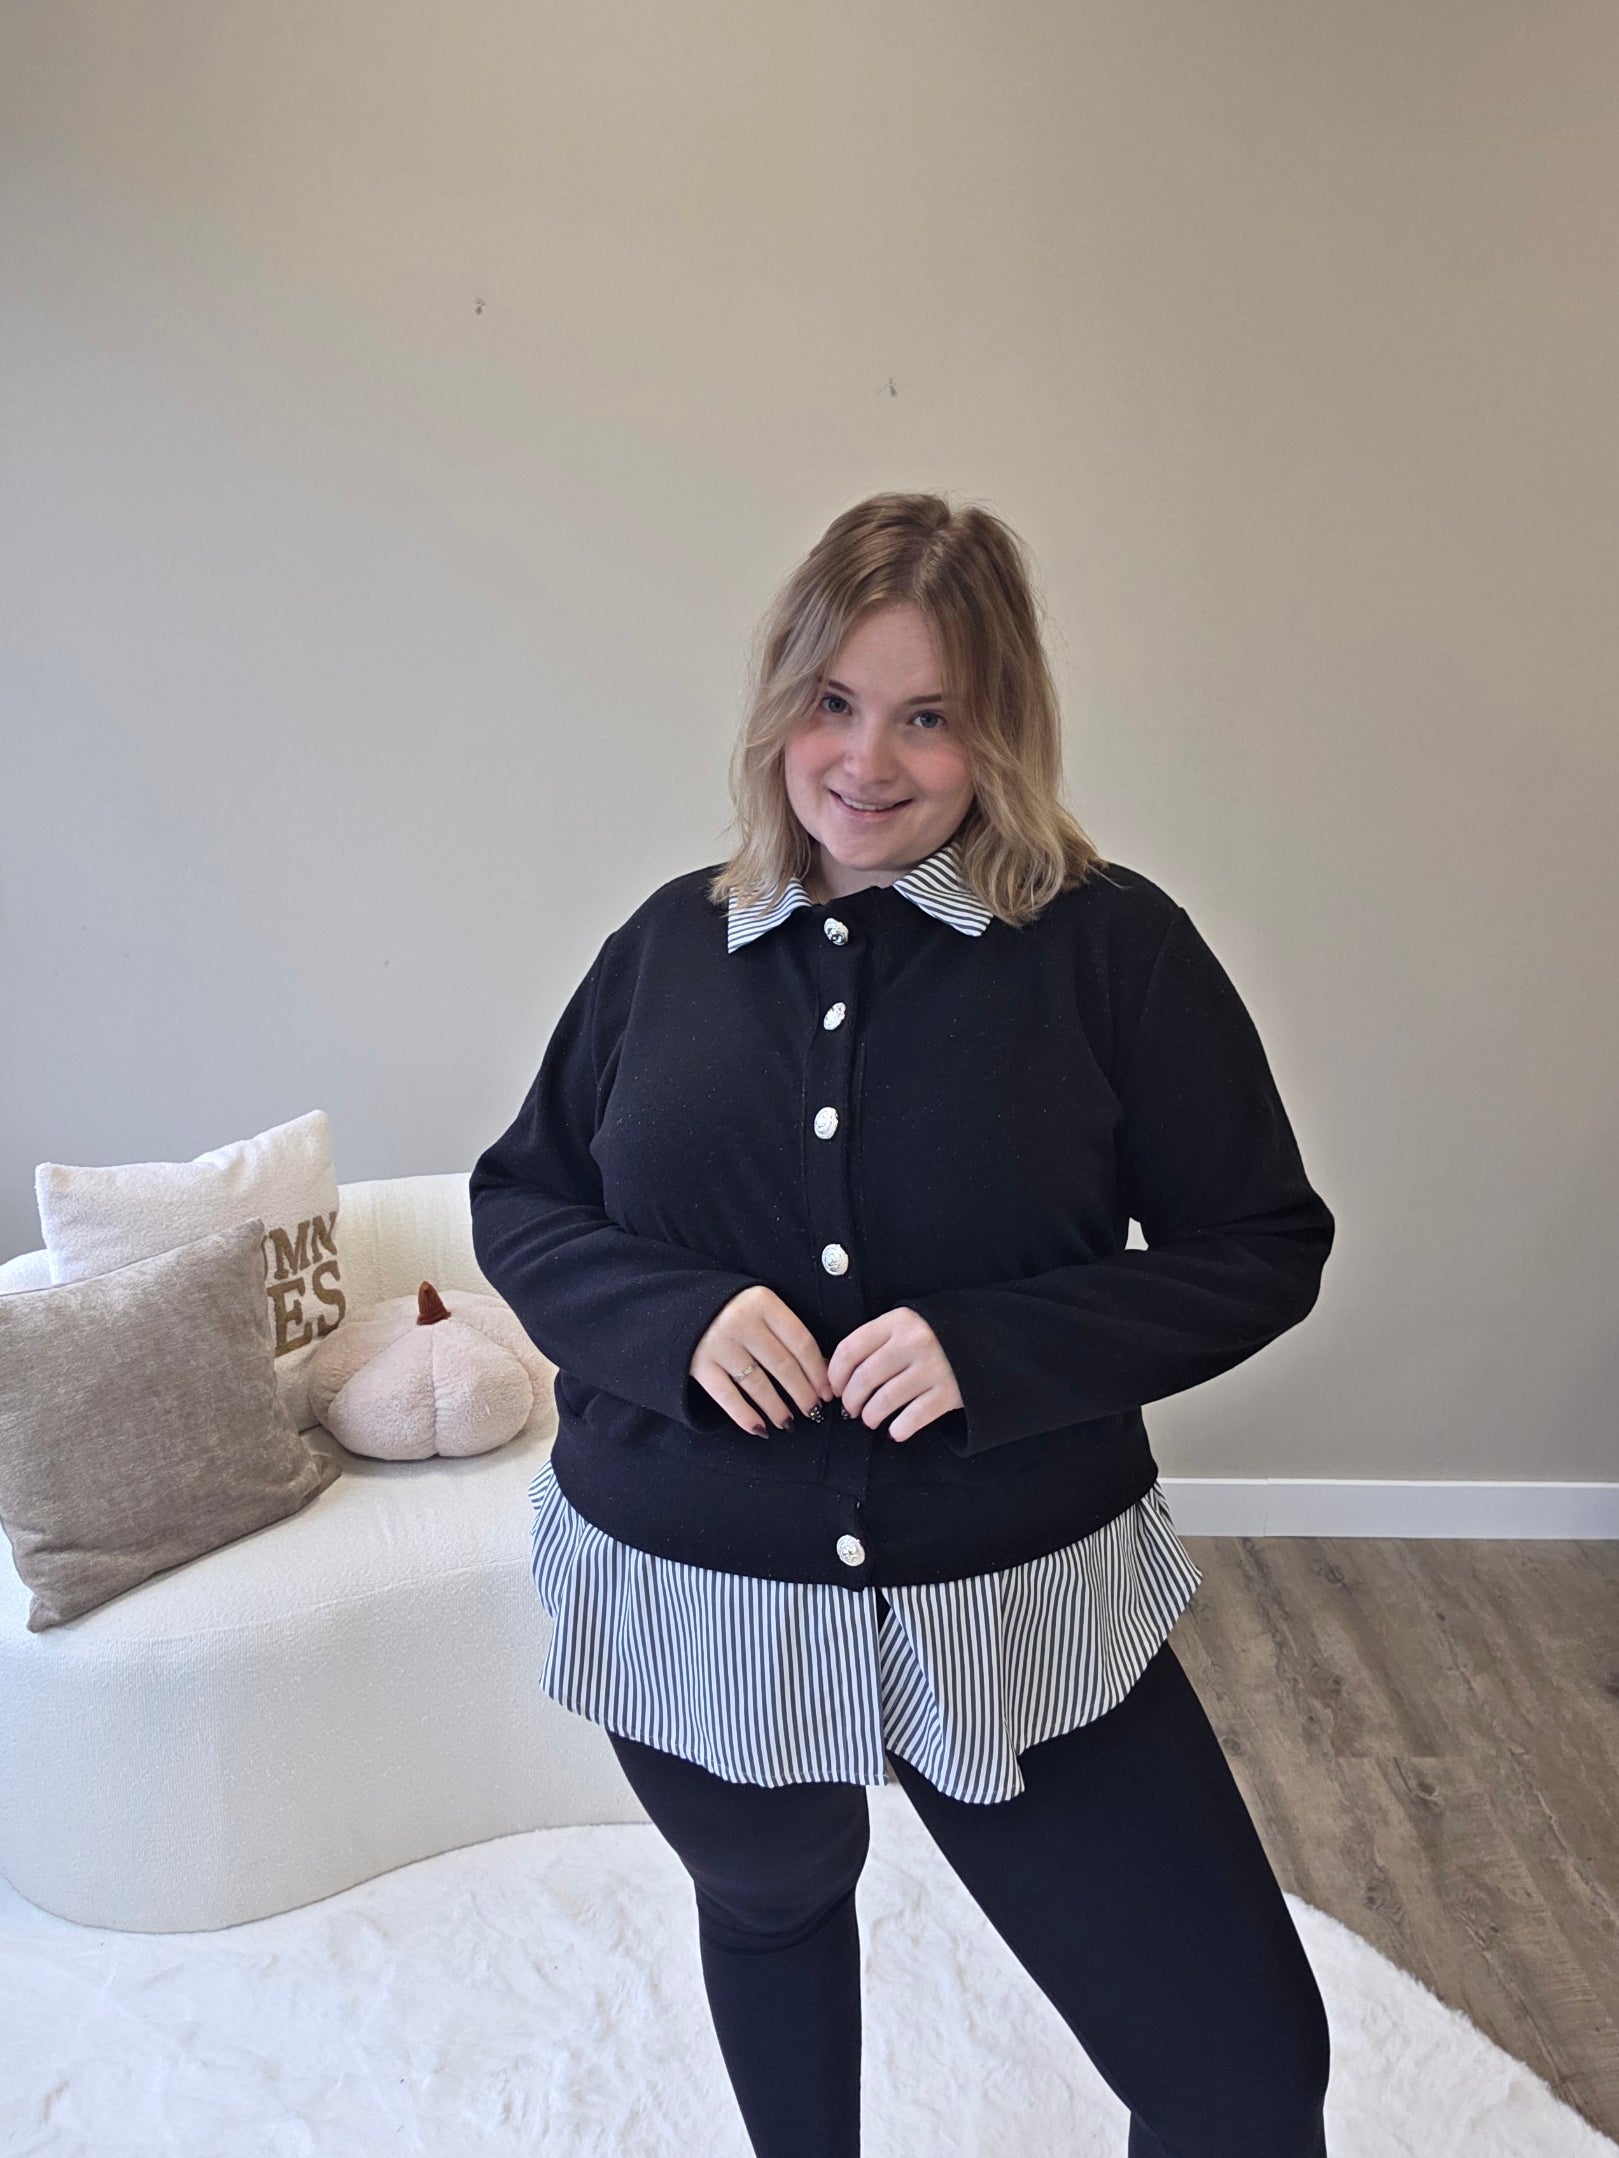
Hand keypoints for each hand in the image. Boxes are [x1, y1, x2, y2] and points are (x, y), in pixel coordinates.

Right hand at [691, 1285, 834, 1434]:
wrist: (682, 1306)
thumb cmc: (733, 1310)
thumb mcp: (761, 1308)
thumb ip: (785, 1331)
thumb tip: (821, 1370)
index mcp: (764, 1303)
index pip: (801, 1342)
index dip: (818, 1371)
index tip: (827, 1392)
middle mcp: (742, 1321)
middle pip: (783, 1365)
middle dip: (803, 1393)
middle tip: (813, 1411)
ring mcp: (719, 1344)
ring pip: (758, 1384)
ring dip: (777, 1408)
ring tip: (789, 1422)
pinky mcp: (700, 1364)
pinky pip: (727, 1396)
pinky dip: (745, 1415)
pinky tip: (760, 1429)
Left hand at [828, 1307, 962, 1441]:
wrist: (987, 1341)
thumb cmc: (934, 1336)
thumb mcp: (906, 1325)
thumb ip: (875, 1341)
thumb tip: (834, 1373)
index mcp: (898, 1321)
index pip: (850, 1349)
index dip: (835, 1374)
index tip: (835, 1388)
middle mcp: (915, 1342)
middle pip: (864, 1378)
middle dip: (851, 1400)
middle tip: (851, 1409)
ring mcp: (934, 1367)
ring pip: (885, 1400)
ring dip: (870, 1416)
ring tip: (870, 1419)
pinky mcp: (950, 1392)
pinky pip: (913, 1417)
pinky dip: (899, 1429)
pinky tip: (895, 1431)